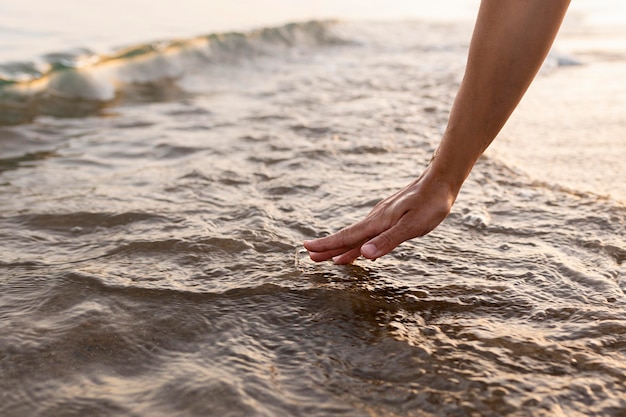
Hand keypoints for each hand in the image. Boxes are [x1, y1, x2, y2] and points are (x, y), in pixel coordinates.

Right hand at [304, 168, 455, 263]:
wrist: (441, 179)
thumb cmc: (430, 203)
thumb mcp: (412, 226)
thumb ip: (388, 240)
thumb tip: (364, 254)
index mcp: (377, 223)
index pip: (347, 237)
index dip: (328, 245)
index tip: (308, 250)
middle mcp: (376, 220)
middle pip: (348, 237)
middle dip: (329, 248)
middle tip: (310, 257)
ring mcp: (383, 217)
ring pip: (358, 236)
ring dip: (344, 247)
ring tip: (332, 258)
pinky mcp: (391, 217)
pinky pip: (370, 233)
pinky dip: (361, 243)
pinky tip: (363, 249)